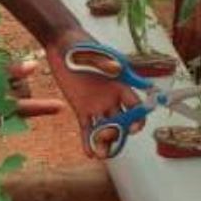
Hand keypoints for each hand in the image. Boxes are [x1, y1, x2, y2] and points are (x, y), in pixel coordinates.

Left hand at [45, 28, 143, 158]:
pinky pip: (87, 128)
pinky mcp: (81, 109)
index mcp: (121, 84)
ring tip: (101, 154)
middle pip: (122, 121)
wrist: (62, 45)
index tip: (134, 127)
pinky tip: (89, 153)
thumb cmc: (81, 45)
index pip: (136, 105)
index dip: (138, 117)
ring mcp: (97, 105)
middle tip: (107, 137)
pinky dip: (88, 141)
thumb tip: (116, 68)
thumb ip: (104, 62)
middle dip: (118, 133)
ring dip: (106, 143)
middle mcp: (112, 98)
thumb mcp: (93, 52)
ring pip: (106, 128)